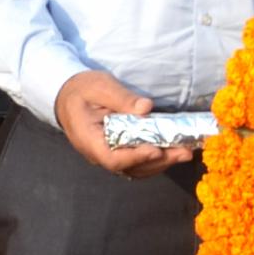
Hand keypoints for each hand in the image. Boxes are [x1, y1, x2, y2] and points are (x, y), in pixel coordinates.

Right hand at [56, 69, 188, 175]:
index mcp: (88, 139)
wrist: (68, 96)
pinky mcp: (118, 152)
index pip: (112, 158)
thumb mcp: (99, 86)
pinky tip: (173, 151)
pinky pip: (138, 163)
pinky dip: (156, 160)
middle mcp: (98, 153)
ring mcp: (108, 155)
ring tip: (185, 152)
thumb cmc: (82, 90)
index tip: (156, 150)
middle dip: (159, 161)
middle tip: (184, 152)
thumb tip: (146, 108)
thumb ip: (121, 97)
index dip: (135, 157)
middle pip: (130, 167)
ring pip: (136, 168)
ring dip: (162, 163)